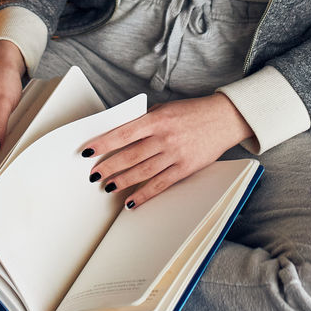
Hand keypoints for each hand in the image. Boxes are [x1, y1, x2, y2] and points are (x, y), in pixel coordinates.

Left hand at [82, 93, 254, 207]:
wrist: (224, 118)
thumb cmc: (191, 112)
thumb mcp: (164, 110)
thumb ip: (143, 121)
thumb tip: (118, 135)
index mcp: (157, 119)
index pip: (123, 133)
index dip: (103, 143)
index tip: (87, 151)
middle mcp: (164, 137)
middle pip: (130, 155)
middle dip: (109, 166)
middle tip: (93, 174)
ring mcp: (175, 154)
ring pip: (142, 171)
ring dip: (122, 180)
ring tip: (107, 186)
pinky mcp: (185, 168)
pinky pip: (161, 184)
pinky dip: (144, 194)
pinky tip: (131, 201)